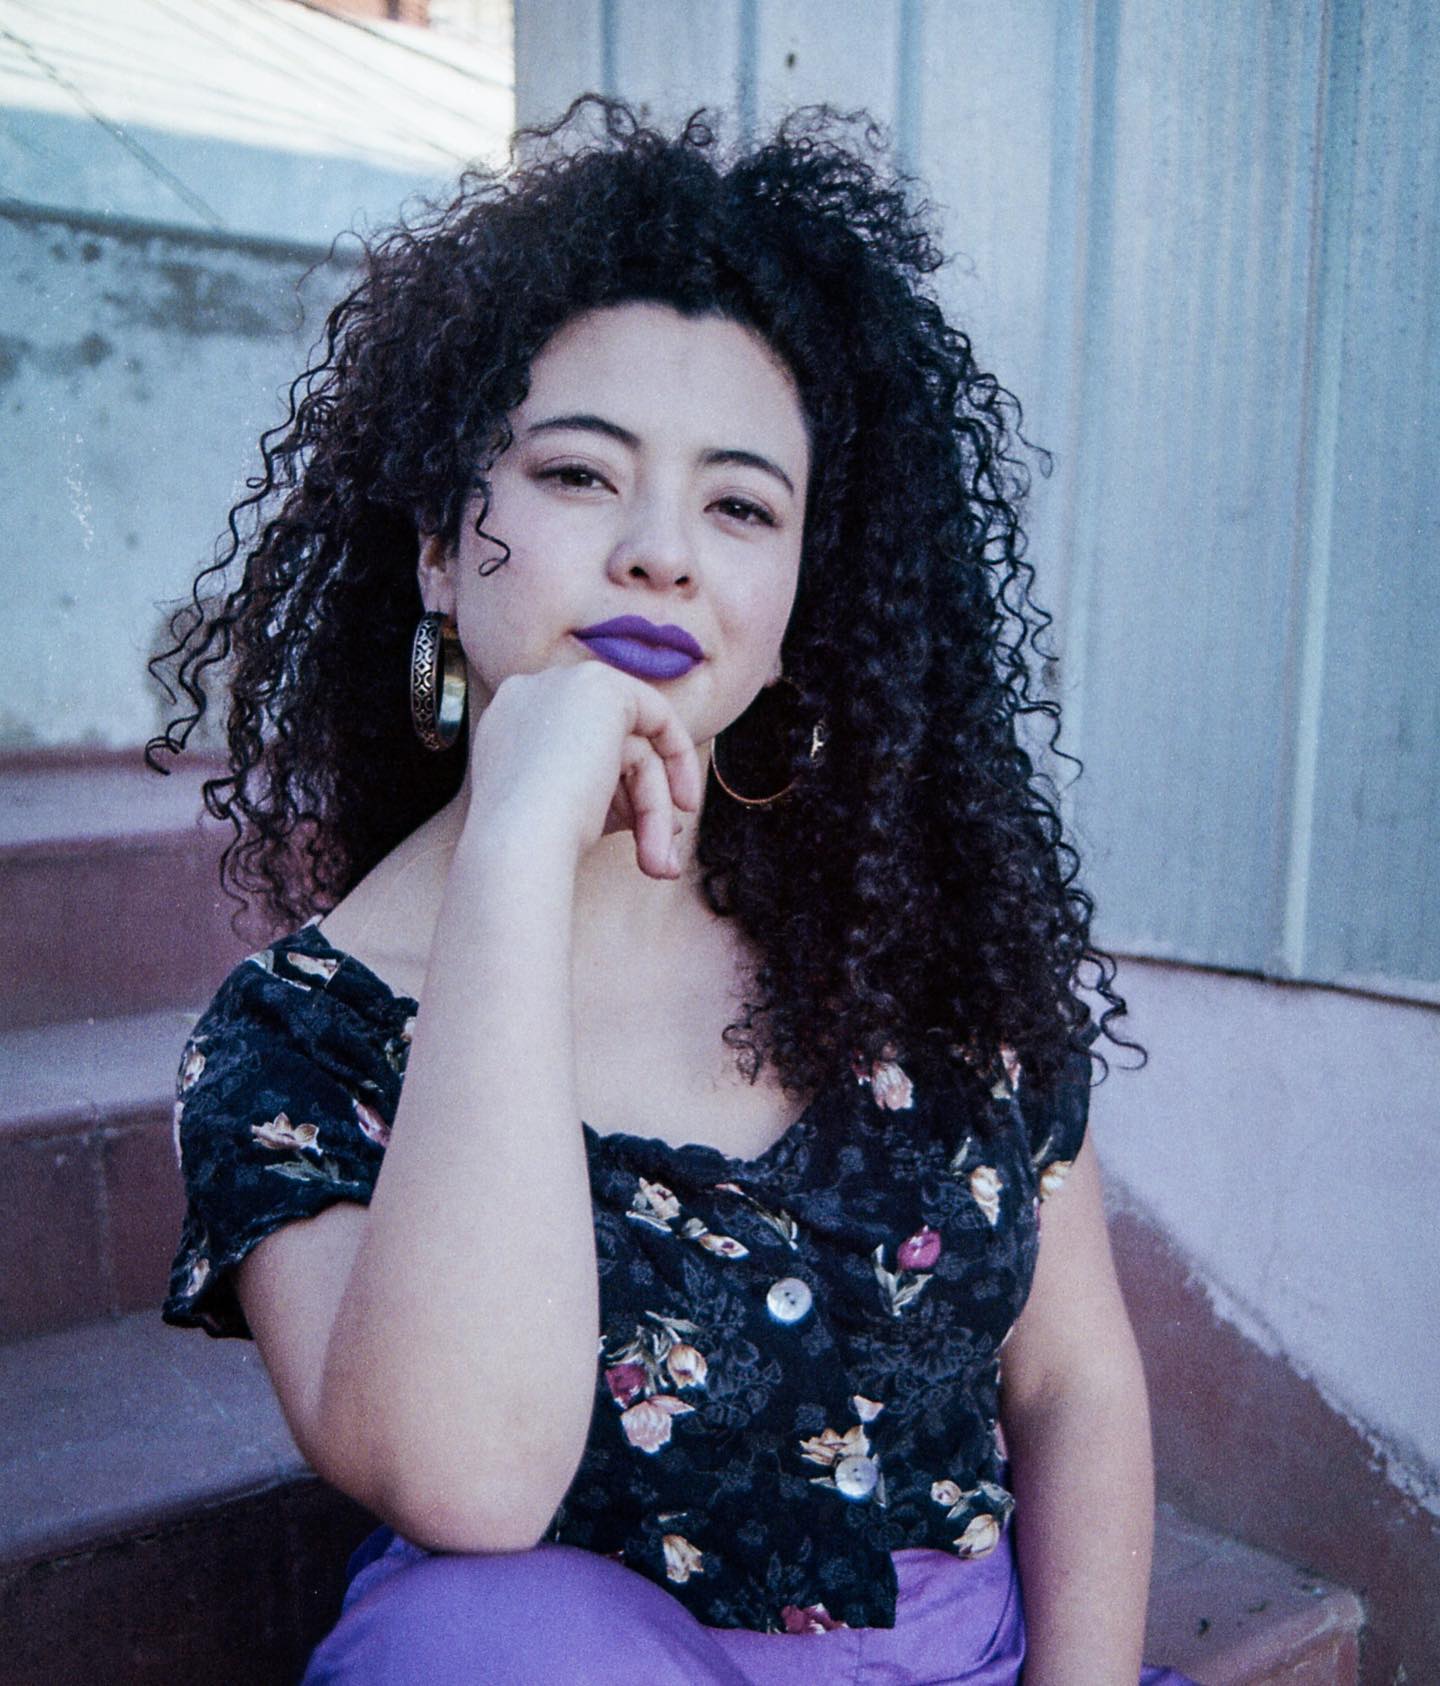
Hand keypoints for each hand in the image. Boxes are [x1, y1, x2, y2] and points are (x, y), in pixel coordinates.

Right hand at [463, 663, 703, 878]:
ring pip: (631, 748)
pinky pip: (657, 719)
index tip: (633, 831)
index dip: (612, 791)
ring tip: (658, 862)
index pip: (575, 748)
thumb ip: (612, 801)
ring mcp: (561, 683)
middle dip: (641, 797)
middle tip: (661, 855)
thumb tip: (671, 823)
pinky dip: (678, 763)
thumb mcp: (570, 816)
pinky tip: (684, 805)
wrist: (517, 846)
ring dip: (654, 808)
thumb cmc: (534, 847)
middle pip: (606, 746)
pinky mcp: (600, 687)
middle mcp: (526, 693)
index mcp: (506, 725)